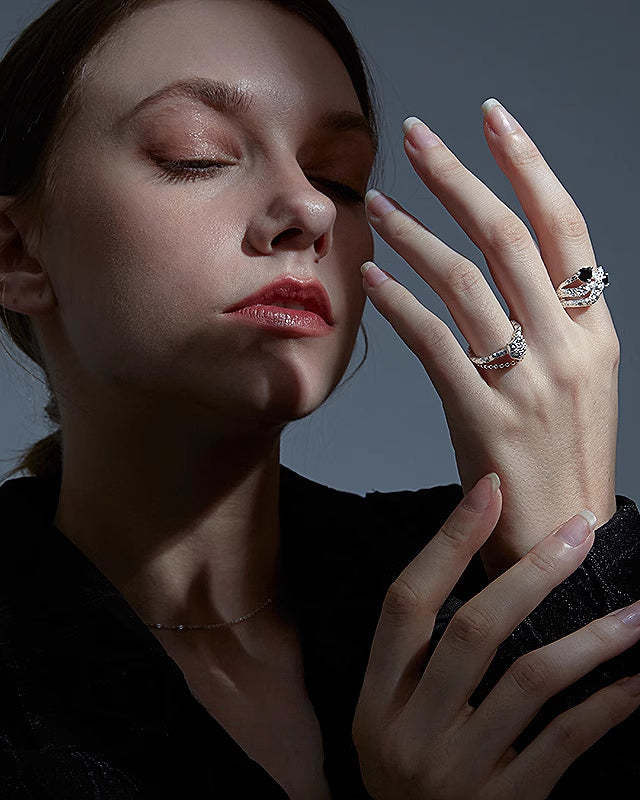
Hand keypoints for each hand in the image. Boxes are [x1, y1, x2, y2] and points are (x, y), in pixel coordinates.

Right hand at [352, 474, 639, 799]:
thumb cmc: (406, 776)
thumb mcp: (387, 719)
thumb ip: (418, 662)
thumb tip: (485, 582)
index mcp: (376, 699)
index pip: (406, 602)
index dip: (447, 543)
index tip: (487, 492)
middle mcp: (411, 730)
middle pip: (475, 630)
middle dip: (532, 572)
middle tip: (580, 531)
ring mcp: (459, 772)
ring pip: (532, 680)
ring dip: (591, 638)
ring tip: (636, 609)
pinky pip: (565, 741)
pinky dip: (604, 706)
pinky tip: (635, 680)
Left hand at [360, 99, 617, 577]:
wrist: (562, 537)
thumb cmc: (564, 457)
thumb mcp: (584, 380)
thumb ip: (559, 321)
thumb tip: (518, 264)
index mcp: (595, 331)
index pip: (564, 226)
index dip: (529, 164)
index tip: (494, 120)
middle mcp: (566, 346)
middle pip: (507, 237)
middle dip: (459, 177)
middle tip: (417, 138)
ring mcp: (526, 381)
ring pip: (464, 281)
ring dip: (415, 234)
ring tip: (379, 203)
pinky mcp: (482, 416)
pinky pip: (433, 342)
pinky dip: (399, 303)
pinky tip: (372, 278)